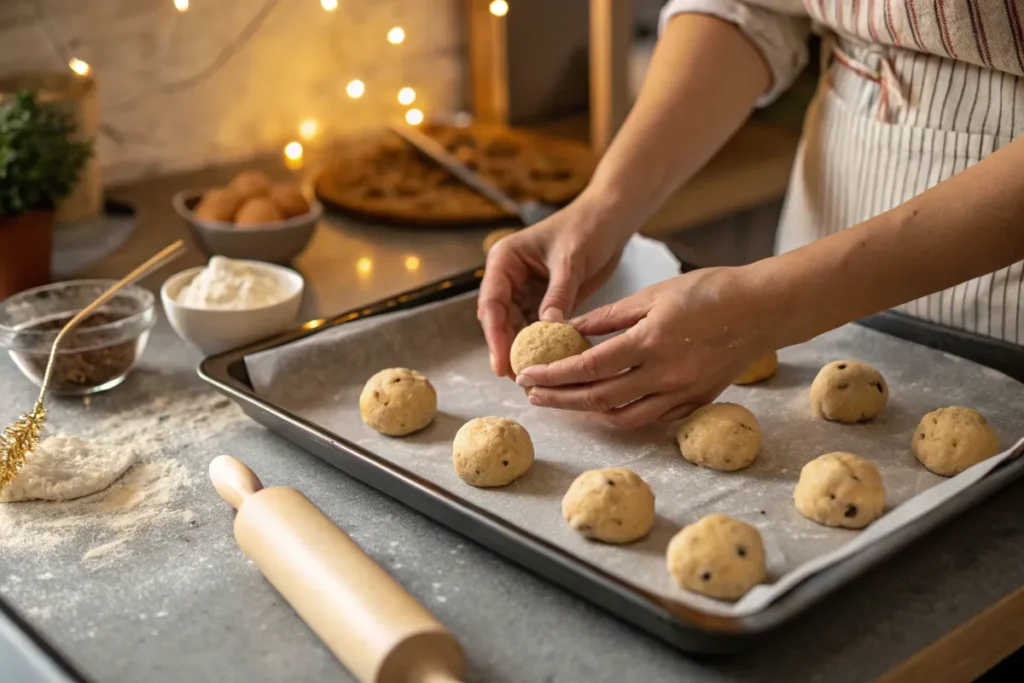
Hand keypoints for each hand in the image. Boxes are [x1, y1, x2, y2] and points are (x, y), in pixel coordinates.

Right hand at [478, 195, 634, 377]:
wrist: (610, 220)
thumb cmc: (587, 228)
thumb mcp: (570, 261)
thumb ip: (558, 294)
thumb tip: (547, 328)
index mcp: (505, 260)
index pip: (492, 302)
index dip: (495, 335)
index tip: (502, 362)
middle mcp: (509, 277)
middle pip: (501, 320)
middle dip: (508, 348)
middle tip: (518, 378)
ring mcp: (525, 290)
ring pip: (518, 327)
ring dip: (525, 350)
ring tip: (532, 378)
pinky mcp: (544, 300)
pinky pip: (539, 327)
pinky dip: (544, 344)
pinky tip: (551, 363)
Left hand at [516, 266, 778, 427]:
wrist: (763, 309)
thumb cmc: (710, 292)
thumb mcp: (654, 295)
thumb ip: (610, 316)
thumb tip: (571, 329)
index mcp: (649, 342)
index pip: (589, 366)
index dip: (554, 374)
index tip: (528, 375)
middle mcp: (663, 374)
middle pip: (599, 397)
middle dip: (560, 399)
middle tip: (533, 396)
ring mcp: (682, 393)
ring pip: (623, 416)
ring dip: (587, 413)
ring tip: (562, 403)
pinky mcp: (696, 402)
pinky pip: (651, 418)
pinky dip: (622, 415)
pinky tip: (604, 407)